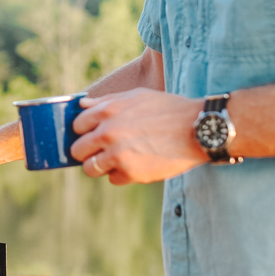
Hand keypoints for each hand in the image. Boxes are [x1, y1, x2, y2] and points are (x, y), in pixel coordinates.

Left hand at [70, 88, 207, 183]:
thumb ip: (107, 101)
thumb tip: (82, 104)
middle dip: (87, 151)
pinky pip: (113, 179)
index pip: (77, 125)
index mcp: (107, 111)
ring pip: (90, 169)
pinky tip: (136, 165)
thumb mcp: (137, 96)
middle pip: (78, 150)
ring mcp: (117, 154)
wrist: (197, 129)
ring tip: (116, 161)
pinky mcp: (131, 173)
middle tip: (101, 151)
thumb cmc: (168, 110)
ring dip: (101, 166)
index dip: (84, 131)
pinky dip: (122, 175)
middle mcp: (108, 132)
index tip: (91, 134)